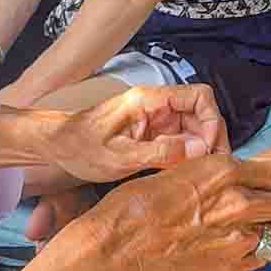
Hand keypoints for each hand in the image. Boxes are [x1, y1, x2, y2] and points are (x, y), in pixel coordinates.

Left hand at [43, 83, 228, 183]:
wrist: (57, 146)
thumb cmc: (81, 146)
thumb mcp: (120, 156)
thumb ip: (161, 152)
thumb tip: (200, 151)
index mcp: (150, 100)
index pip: (200, 96)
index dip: (212, 121)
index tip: (208, 149)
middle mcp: (157, 106)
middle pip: (202, 113)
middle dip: (212, 139)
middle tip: (213, 168)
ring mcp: (156, 120)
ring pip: (195, 129)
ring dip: (203, 149)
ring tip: (201, 174)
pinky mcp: (152, 134)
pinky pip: (181, 141)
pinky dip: (189, 156)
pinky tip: (187, 174)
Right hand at [91, 153, 270, 270]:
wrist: (118, 252)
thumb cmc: (135, 210)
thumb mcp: (175, 173)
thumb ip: (210, 176)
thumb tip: (227, 179)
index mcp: (223, 171)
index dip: (269, 183)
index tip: (261, 189)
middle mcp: (238, 202)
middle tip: (265, 213)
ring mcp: (238, 237)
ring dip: (268, 233)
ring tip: (251, 234)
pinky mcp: (231, 268)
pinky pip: (262, 259)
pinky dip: (254, 256)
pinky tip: (235, 252)